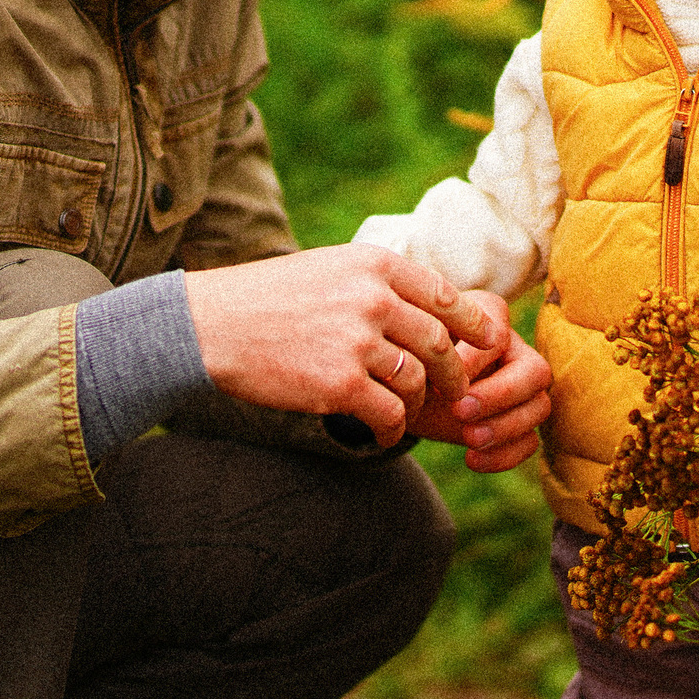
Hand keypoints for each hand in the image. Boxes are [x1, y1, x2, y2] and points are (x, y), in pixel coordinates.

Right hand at [181, 246, 498, 447]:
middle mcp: (373, 298)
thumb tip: (430, 308)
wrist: (208, 325)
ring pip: (417, 383)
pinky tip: (384, 433)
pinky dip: (393, 430)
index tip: (489, 344)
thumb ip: (378, 284)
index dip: (475, 325)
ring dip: (417, 405)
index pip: (446, 296)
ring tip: (405, 412)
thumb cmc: (268, 298)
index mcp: (375, 265)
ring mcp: (358, 341)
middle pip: (440, 344)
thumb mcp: (329, 269)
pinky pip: (389, 415)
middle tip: (456, 391)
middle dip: (455, 373)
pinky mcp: (340, 383)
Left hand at [407, 293, 552, 472]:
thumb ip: (421, 353)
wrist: (402, 386)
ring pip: (539, 407)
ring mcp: (523, 386)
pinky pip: (530, 441)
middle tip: (460, 412)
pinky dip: (504, 455)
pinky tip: (471, 460)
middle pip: (535, 371)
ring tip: (468, 440)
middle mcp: (514, 348)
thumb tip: (437, 383)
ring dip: (504, 428)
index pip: (498, 334)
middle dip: (499, 396)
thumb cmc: (406, 357)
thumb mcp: (406, 350)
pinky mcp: (518, 421)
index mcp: (488, 317)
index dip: (474, 360)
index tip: (439, 381)